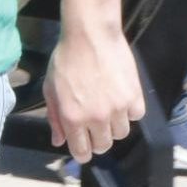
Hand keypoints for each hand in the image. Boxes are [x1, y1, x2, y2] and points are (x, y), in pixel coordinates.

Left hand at [44, 26, 145, 163]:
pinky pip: (136, 116)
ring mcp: (118, 108)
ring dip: (114, 125)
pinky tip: (120, 97)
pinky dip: (130, 110)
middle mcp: (96, 118)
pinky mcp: (134, 96)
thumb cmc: (65, 59)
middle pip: (103, 146)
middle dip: (97, 138)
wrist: (90, 34)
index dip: (82, 151)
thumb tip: (59, 141)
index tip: (83, 145)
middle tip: (94, 123)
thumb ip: (54, 117)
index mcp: (73, 118)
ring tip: (107, 107)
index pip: (82, 153)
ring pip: (121, 133)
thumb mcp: (50, 88)